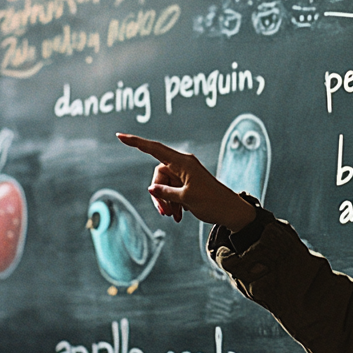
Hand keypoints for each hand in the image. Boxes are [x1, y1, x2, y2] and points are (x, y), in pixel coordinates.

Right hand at [116, 133, 256, 231]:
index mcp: (183, 162)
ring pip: (164, 185)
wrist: (231, 212)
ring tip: (174, 217)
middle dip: (158, 194)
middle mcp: (184, 165)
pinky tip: (179, 215)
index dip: (136, 143)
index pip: (154, 149)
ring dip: (166, 202)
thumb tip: (152, 188)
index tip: (120, 136)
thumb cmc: (212, 202)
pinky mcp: (189, 184)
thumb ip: (166, 192)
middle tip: (165, 213)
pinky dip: (173, 203)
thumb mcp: (186, 198)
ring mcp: (186, 174)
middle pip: (158, 175)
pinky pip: (173, 190)